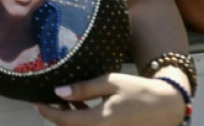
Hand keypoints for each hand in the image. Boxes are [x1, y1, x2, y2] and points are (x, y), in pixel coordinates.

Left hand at [35, 73, 184, 125]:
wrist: (166, 106)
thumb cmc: (139, 91)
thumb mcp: (110, 83)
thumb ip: (84, 88)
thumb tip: (58, 91)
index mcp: (99, 121)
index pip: (64, 121)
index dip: (47, 112)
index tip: (37, 101)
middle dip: (58, 115)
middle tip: (52, 98)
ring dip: (70, 118)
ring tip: (69, 99)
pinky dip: (83, 120)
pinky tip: (83, 105)